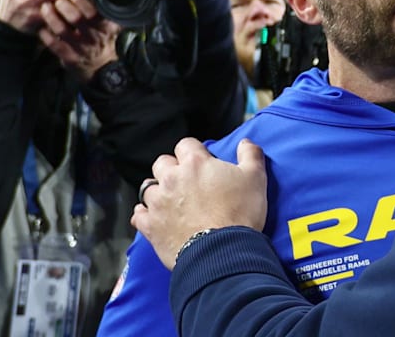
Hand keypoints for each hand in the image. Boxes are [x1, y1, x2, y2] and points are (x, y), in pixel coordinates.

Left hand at [38, 0, 120, 81]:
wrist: (103, 68)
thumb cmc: (104, 42)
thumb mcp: (112, 27)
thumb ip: (106, 12)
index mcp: (104, 27)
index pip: (92, 10)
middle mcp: (93, 37)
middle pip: (76, 18)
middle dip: (63, 5)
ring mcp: (80, 48)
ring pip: (62, 30)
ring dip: (51, 17)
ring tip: (45, 8)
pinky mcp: (69, 58)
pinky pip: (54, 45)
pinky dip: (46, 35)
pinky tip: (41, 28)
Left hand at [131, 137, 267, 269]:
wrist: (223, 252)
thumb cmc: (240, 213)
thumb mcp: (255, 179)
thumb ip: (250, 155)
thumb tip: (246, 142)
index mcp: (195, 164)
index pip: (186, 144)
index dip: (194, 151)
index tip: (203, 161)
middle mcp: (171, 179)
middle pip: (162, 163)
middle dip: (172, 168)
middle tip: (187, 180)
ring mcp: (158, 203)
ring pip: (148, 188)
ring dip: (158, 191)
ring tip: (171, 200)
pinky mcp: (151, 226)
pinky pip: (139, 215)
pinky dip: (144, 214)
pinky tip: (154, 217)